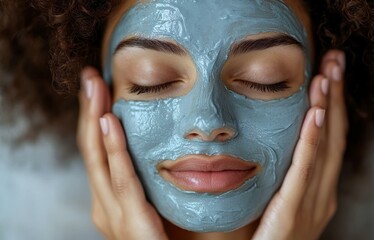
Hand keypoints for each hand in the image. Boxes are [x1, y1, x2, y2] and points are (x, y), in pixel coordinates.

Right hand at [77, 68, 167, 239]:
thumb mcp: (157, 204)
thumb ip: (153, 181)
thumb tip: (170, 149)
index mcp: (112, 200)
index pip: (99, 151)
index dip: (95, 117)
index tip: (100, 86)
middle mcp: (106, 205)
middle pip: (91, 149)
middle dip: (88, 109)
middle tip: (90, 75)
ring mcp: (113, 214)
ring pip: (98, 158)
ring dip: (94, 118)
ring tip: (93, 85)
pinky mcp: (130, 221)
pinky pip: (120, 179)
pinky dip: (112, 149)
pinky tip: (107, 122)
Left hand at [252, 50, 347, 239]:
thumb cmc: (266, 238)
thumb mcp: (278, 200)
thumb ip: (281, 175)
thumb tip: (267, 141)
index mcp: (318, 190)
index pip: (329, 139)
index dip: (332, 103)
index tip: (327, 71)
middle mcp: (322, 193)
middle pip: (334, 136)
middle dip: (336, 95)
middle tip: (334, 58)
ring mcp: (312, 204)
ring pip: (324, 148)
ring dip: (327, 108)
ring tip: (327, 74)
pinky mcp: (292, 213)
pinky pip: (304, 172)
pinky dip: (312, 141)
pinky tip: (316, 114)